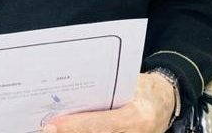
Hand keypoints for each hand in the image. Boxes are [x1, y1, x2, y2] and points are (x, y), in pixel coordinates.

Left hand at [42, 73, 174, 132]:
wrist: (164, 100)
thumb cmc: (143, 87)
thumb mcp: (128, 83)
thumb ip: (104, 93)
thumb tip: (70, 97)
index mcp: (137, 116)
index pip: (102, 124)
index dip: (76, 126)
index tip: (53, 124)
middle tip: (47, 130)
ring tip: (54, 130)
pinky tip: (69, 130)